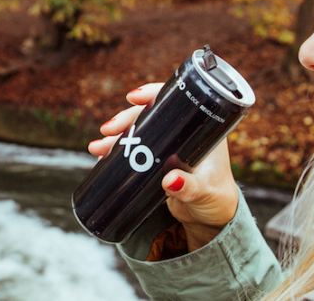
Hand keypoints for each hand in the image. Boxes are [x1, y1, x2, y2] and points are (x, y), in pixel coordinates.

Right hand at [89, 83, 238, 251]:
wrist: (210, 218)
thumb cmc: (216, 200)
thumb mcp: (205, 192)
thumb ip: (190, 188)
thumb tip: (171, 181)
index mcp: (202, 128)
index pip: (176, 101)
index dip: (153, 94)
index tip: (133, 97)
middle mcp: (184, 132)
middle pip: (150, 114)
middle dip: (125, 119)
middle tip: (107, 131)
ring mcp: (168, 146)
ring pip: (139, 131)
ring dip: (116, 137)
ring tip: (97, 149)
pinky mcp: (157, 161)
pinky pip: (135, 149)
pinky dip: (118, 150)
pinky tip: (103, 157)